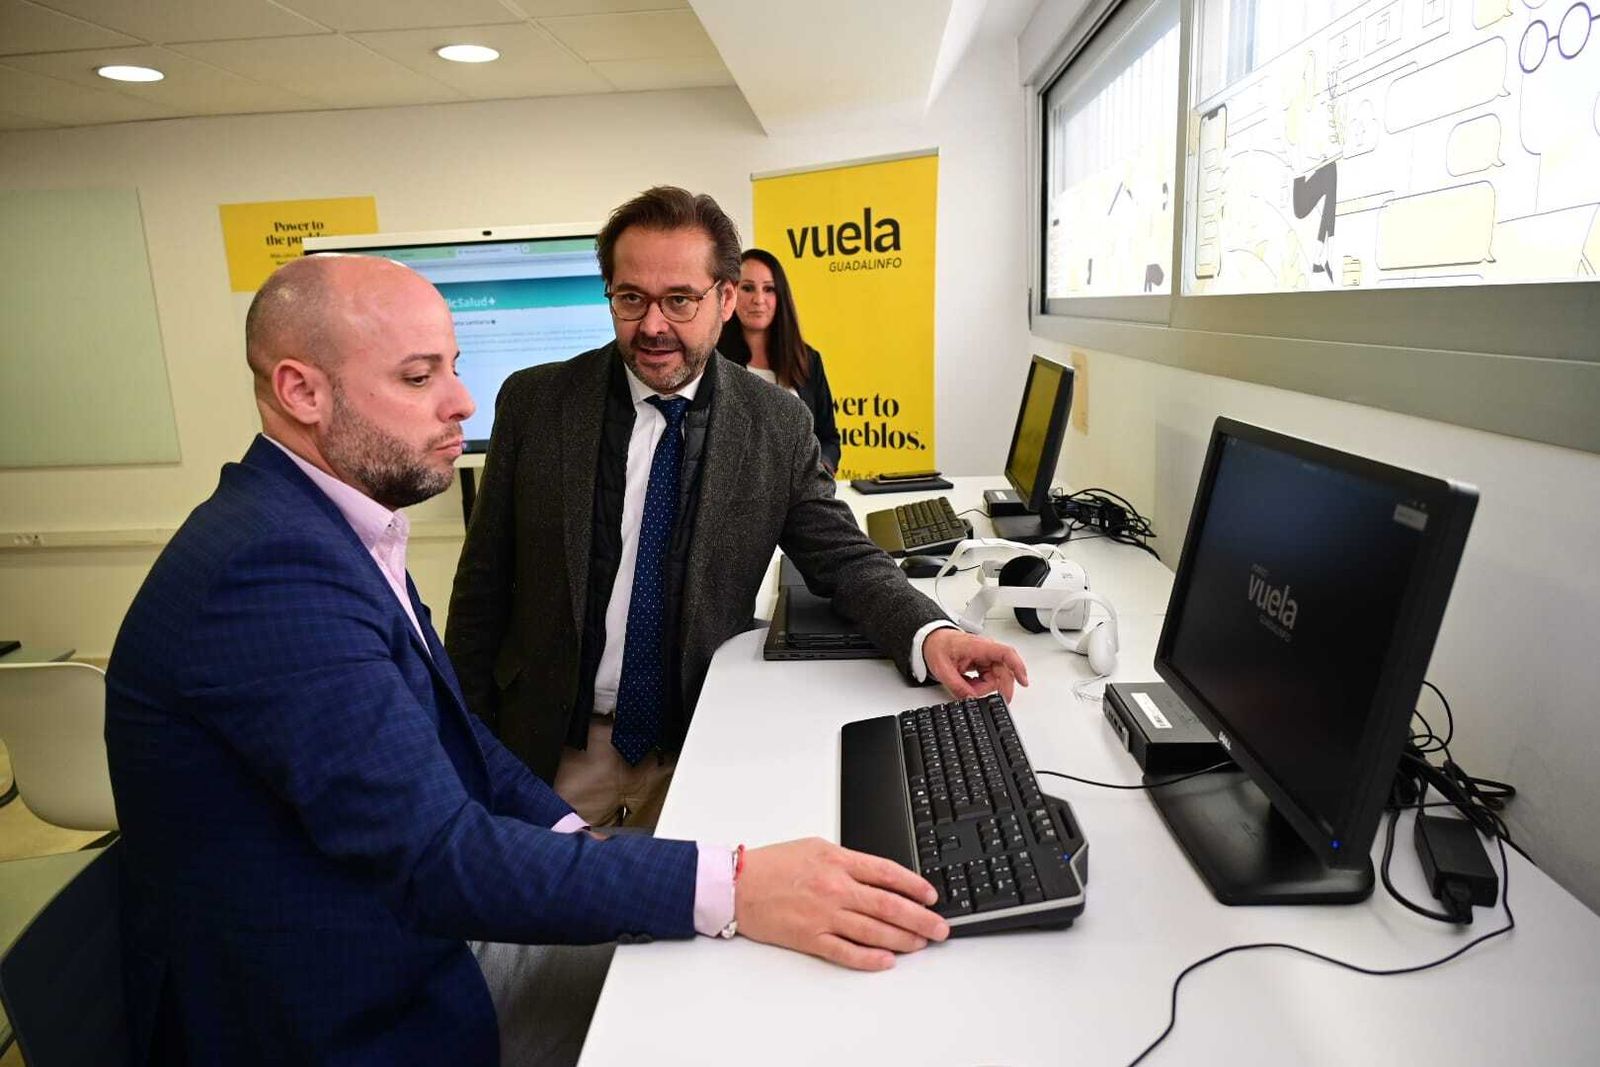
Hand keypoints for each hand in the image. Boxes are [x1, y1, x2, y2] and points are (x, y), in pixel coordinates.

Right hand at [735, 838, 949, 970]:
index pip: (887, 873)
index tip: (931, 896)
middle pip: (889, 905)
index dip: (914, 886)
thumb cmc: (773, 865)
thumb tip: (879, 875)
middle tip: (939, 928)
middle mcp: (835, 887)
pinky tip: (887, 960)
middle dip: (920, 918)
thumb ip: (847, 860)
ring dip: (902, 939)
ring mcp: (824, 915)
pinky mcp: (810, 937)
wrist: (737, 884)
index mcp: (837, 860)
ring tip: (920, 944)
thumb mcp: (815, 848)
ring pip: (873, 930)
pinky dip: (869, 958)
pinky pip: (846, 951)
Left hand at [923, 627, 1028, 701]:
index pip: (1005, 653)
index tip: (1023, 681)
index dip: (1018, 667)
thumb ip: (958, 686)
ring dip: (983, 688)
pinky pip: (988, 678)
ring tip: (966, 686)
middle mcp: (986, 650)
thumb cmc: (937, 646)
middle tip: (989, 701)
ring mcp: (985, 657)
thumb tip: (971, 700)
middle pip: (1002, 672)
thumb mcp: (943, 670)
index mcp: (978, 646)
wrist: (931, 640)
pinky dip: (980, 685)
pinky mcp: (983, 663)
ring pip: (995, 678)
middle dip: (994, 689)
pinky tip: (968, 684)